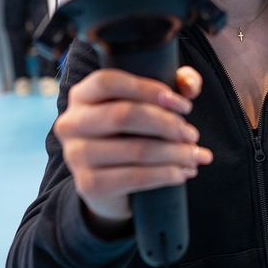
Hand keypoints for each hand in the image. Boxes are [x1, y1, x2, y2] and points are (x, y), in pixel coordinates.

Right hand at [52, 66, 211, 225]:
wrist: (107, 184)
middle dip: (167, 124)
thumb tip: (189, 84)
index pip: (108, 82)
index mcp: (82, 95)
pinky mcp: (88, 185)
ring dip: (175, 153)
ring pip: (135, 149)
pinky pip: (135, 178)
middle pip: (124, 114)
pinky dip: (166, 174)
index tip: (183, 104)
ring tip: (195, 155)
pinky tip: (184, 172)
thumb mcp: (148, 104)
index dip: (148, 89)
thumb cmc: (131, 133)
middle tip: (192, 134)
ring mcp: (76, 156)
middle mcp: (71, 123)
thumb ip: (173, 85)